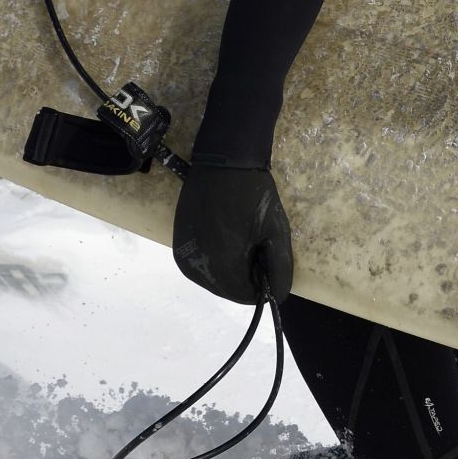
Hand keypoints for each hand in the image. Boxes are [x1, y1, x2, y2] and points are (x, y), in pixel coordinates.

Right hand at [172, 164, 293, 303]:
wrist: (223, 161)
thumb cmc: (254, 195)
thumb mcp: (276, 233)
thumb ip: (279, 270)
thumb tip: (277, 296)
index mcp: (221, 266)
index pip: (246, 297)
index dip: (262, 283)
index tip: (267, 257)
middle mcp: (196, 267)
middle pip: (228, 290)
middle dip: (246, 276)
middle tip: (256, 245)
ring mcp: (183, 256)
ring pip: (214, 280)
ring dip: (230, 270)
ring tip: (241, 240)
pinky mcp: (177, 244)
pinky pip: (200, 265)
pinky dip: (215, 260)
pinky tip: (224, 237)